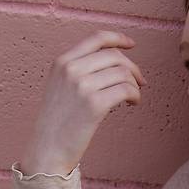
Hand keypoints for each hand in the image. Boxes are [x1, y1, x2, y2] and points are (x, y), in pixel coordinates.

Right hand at [21, 29, 147, 176]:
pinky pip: (126, 90)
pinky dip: (135, 95)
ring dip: (134, 85)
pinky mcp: (95, 104)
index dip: (118, 38)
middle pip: (115, 56)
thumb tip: (113, 62)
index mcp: (62, 62)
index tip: (132, 44)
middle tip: (140, 82)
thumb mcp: (60, 87)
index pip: (96, 38)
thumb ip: (78, 70)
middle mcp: (71, 69)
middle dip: (133, 68)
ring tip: (133, 97)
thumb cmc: (57, 123)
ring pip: (123, 73)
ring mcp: (82, 86)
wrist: (47, 149)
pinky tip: (133, 103)